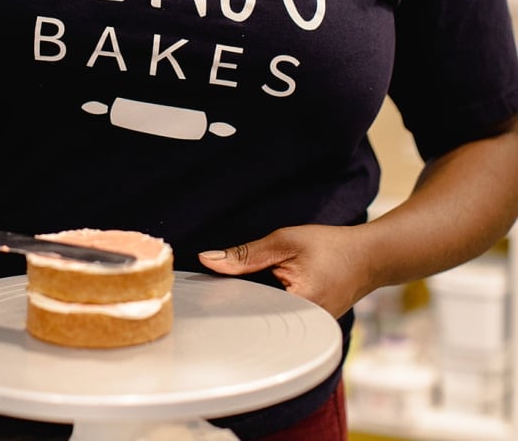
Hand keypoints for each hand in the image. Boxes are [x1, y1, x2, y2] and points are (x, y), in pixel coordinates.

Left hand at [199, 224, 374, 318]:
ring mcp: (309, 333)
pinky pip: (278, 320)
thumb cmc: (332, 246)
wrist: (369, 257)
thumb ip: (245, 254)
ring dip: (252, 303)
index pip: (249, 308)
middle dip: (237, 300)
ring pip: (266, 320)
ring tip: (241, 288)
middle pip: (256, 318)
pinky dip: (266, 305)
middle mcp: (306, 328)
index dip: (225, 296)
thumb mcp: (286, 242)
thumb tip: (208, 260)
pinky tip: (259, 293)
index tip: (205, 288)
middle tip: (217, 287)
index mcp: (300, 307)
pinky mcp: (310, 329)